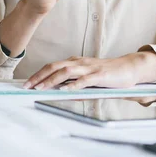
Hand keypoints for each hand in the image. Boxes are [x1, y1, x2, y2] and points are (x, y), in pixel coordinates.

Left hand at [23, 51, 155, 89]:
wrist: (128, 68)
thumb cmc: (107, 75)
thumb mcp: (87, 78)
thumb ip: (74, 84)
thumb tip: (59, 94)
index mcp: (75, 62)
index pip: (53, 66)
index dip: (39, 74)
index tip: (27, 83)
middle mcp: (79, 62)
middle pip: (55, 66)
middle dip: (39, 76)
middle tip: (26, 86)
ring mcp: (89, 68)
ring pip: (65, 72)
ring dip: (51, 80)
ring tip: (40, 88)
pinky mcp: (99, 75)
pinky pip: (83, 80)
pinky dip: (72, 85)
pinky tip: (64, 91)